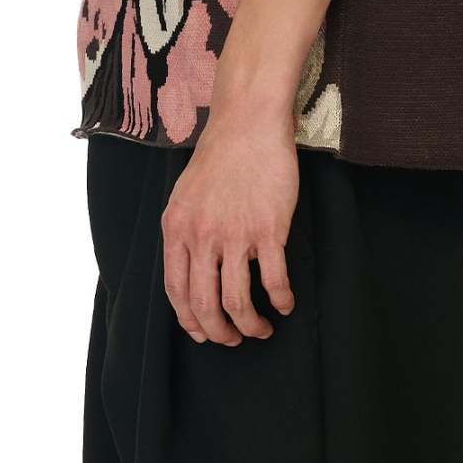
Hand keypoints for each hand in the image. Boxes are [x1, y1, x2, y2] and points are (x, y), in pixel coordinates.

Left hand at [160, 115, 298, 345]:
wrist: (248, 123)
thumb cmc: (219, 156)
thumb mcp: (185, 195)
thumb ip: (186, 232)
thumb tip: (191, 271)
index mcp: (177, 228)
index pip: (177, 291)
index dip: (190, 320)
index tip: (203, 333)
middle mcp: (202, 236)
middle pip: (206, 305)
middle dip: (220, 332)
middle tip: (234, 339)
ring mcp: (236, 234)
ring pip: (239, 302)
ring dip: (251, 325)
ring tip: (261, 328)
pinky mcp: (268, 229)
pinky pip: (274, 281)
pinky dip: (281, 301)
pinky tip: (285, 304)